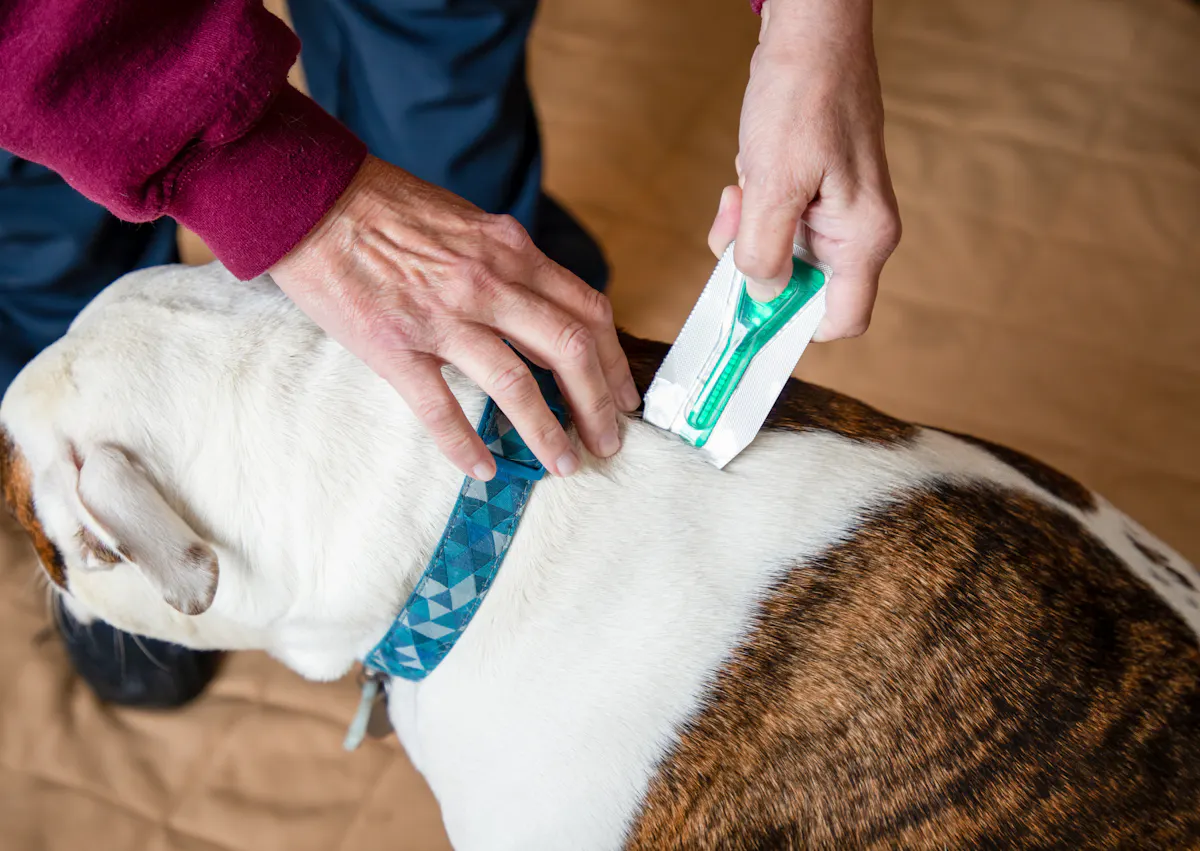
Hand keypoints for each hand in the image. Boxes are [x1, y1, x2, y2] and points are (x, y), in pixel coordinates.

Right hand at [270, 156, 639, 480]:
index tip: (623, 396)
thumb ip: (509, 266)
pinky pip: (440, 407)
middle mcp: (487, 281)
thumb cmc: (386, 209)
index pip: (587, 310)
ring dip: (547, 431)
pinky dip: (465, 444)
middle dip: (598, 405)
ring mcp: (441, 315)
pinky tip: (482, 468)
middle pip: (569, 350)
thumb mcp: (468, 224)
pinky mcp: (394, 345)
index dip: (613, 360)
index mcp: (510, 250)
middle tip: (607, 443)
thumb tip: (543, 312)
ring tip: (563, 464)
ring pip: (516, 383)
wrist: (309, 198)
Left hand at [709, 0, 900, 339]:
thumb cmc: (804, 95)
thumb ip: (765, 250)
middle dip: (757, 268)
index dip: (795, 327)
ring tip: (739, 190)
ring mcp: (836, 212)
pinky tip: (744, 177)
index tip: (751, 316)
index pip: (841, 319)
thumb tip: (761, 292)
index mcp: (863, 237)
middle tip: (734, 228)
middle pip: (801, 289)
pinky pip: (776, 225)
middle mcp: (856, 231)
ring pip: (782, 256)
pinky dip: (751, 211)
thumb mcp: (773, 182)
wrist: (811, 32)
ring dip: (748, 234)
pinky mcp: (814, 194)